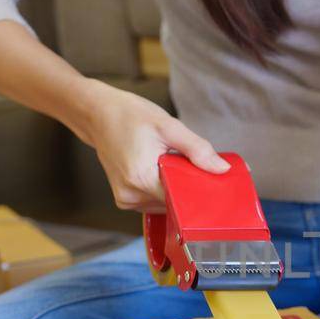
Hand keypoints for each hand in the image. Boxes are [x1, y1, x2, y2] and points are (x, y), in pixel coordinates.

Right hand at [79, 83, 228, 211]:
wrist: (97, 114)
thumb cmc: (130, 116)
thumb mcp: (168, 126)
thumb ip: (197, 149)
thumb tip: (222, 169)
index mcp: (141, 178)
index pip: (182, 200)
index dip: (201, 192)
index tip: (217, 185)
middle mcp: (131, 195)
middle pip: (174, 203)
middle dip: (190, 189)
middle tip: (200, 168)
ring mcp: (126, 200)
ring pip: (166, 204)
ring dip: (177, 189)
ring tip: (177, 165)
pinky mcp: (125, 199)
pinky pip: (154, 201)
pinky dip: (164, 189)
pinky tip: (165, 171)